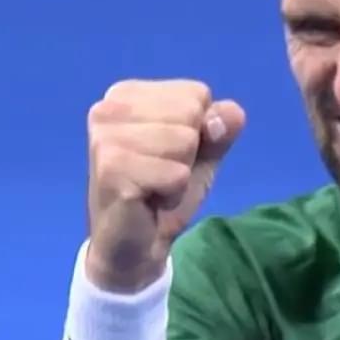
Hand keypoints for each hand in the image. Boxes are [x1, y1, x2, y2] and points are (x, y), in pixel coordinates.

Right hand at [84, 79, 245, 292]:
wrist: (133, 245)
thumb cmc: (162, 192)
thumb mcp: (202, 154)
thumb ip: (220, 128)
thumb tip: (232, 113)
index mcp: (127, 93)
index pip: (196, 93)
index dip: (197, 131)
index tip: (168, 154)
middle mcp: (109, 108)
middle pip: (191, 114)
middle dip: (188, 152)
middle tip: (159, 173)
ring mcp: (106, 137)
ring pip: (185, 142)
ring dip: (179, 175)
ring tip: (153, 186)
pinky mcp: (112, 169)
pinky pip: (176, 174)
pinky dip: (172, 194)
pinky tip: (148, 200)